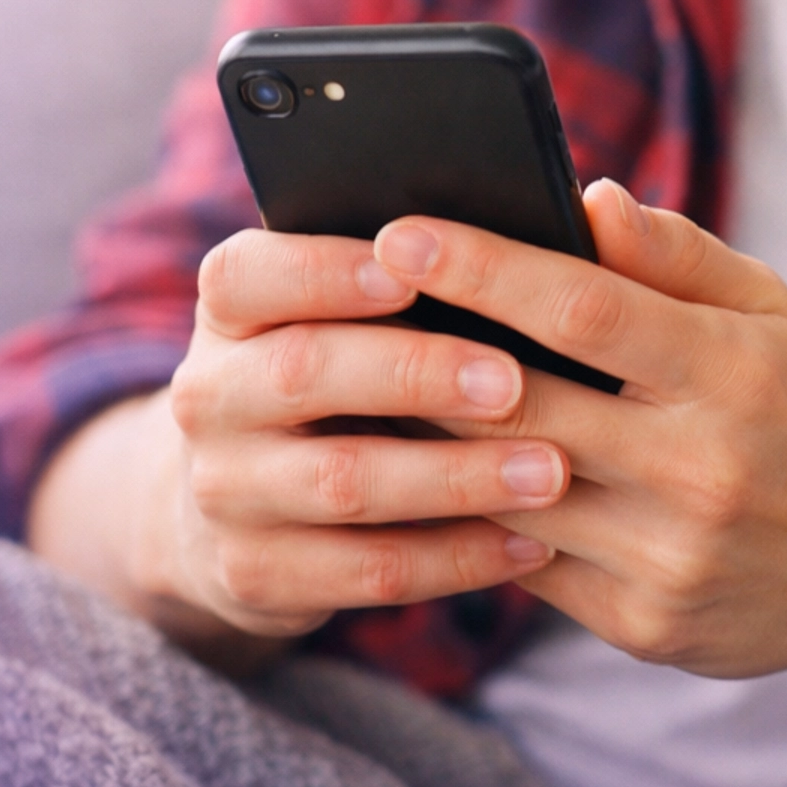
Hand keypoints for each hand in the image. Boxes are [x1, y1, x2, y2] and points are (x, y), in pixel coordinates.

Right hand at [120, 227, 573, 642]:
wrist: (238, 500)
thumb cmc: (340, 369)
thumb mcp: (340, 312)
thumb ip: (421, 266)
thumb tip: (578, 212)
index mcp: (229, 308)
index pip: (248, 274)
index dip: (325, 271)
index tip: (412, 272)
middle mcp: (209, 394)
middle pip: (303, 373)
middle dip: (415, 374)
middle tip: (513, 381)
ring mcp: (225, 490)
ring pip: (344, 483)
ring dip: (456, 479)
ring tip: (549, 472)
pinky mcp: (258, 573)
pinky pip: (368, 571)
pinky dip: (457, 558)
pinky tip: (530, 541)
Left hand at [367, 182, 786, 678]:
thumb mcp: (768, 309)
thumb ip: (674, 253)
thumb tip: (584, 198)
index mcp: (731, 372)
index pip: (584, 309)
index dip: (484, 269)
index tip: (401, 233)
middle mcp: (702, 468)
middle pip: (523, 405)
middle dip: (422, 356)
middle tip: (345, 312)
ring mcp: (669, 557)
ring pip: (506, 491)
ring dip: (427, 441)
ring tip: (362, 387)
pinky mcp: (642, 625)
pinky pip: (526, 562)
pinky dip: (470, 515)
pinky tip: (423, 474)